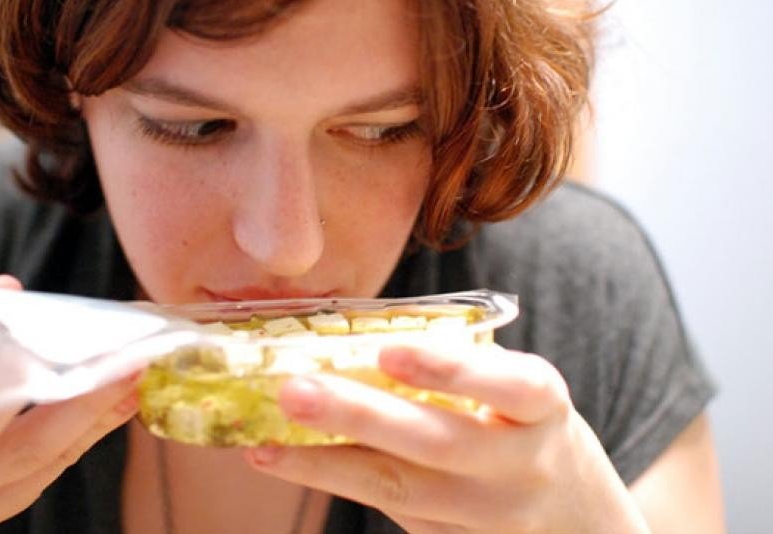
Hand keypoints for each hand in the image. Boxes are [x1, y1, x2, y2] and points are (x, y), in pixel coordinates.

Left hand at [246, 344, 650, 533]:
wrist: (577, 522)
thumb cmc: (528, 429)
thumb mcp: (518, 392)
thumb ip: (458, 368)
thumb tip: (349, 328)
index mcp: (542, 408)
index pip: (509, 386)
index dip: (450, 370)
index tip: (388, 351)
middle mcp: (520, 465)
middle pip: (438, 444)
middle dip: (360, 417)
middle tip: (293, 391)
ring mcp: (487, 515)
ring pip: (400, 491)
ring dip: (324, 463)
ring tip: (264, 441)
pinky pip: (387, 512)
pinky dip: (331, 480)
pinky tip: (279, 459)